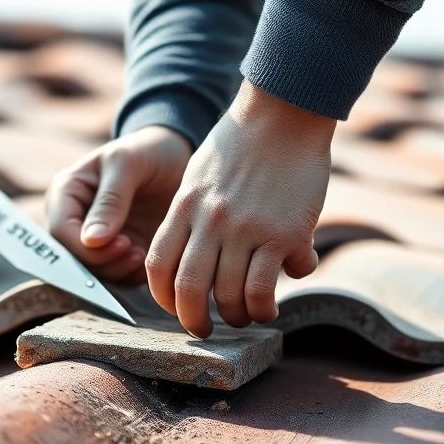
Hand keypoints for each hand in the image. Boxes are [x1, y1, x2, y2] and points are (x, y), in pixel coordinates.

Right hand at [46, 125, 192, 284]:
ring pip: (93, 272)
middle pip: (73, 257)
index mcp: (66, 192)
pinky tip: (148, 260)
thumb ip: (110, 200)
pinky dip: (130, 277)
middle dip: (104, 262)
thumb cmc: (147, 151)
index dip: (85, 246)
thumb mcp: (128, 164)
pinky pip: (116, 277)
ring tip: (142, 253)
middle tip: (136, 251)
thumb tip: (90, 240)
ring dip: (118, 271)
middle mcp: (75, 219)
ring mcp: (96, 238)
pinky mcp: (118, 252)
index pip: (61, 231)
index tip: (122, 242)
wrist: (176, 158)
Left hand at [146, 81, 332, 337]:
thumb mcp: (200, 174)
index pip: (158, 265)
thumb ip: (193, 213)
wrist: (285, 114)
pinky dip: (267, 305)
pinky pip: (268, 286)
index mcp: (185, 206)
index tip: (176, 306)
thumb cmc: (242, 142)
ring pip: (231, 296)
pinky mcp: (284, 234)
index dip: (163, 297)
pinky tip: (273, 305)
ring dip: (237, 316)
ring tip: (246, 315)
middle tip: (205, 329)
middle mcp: (211, 221)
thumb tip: (198, 253)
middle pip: (191, 289)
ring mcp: (247, 229)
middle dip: (195, 320)